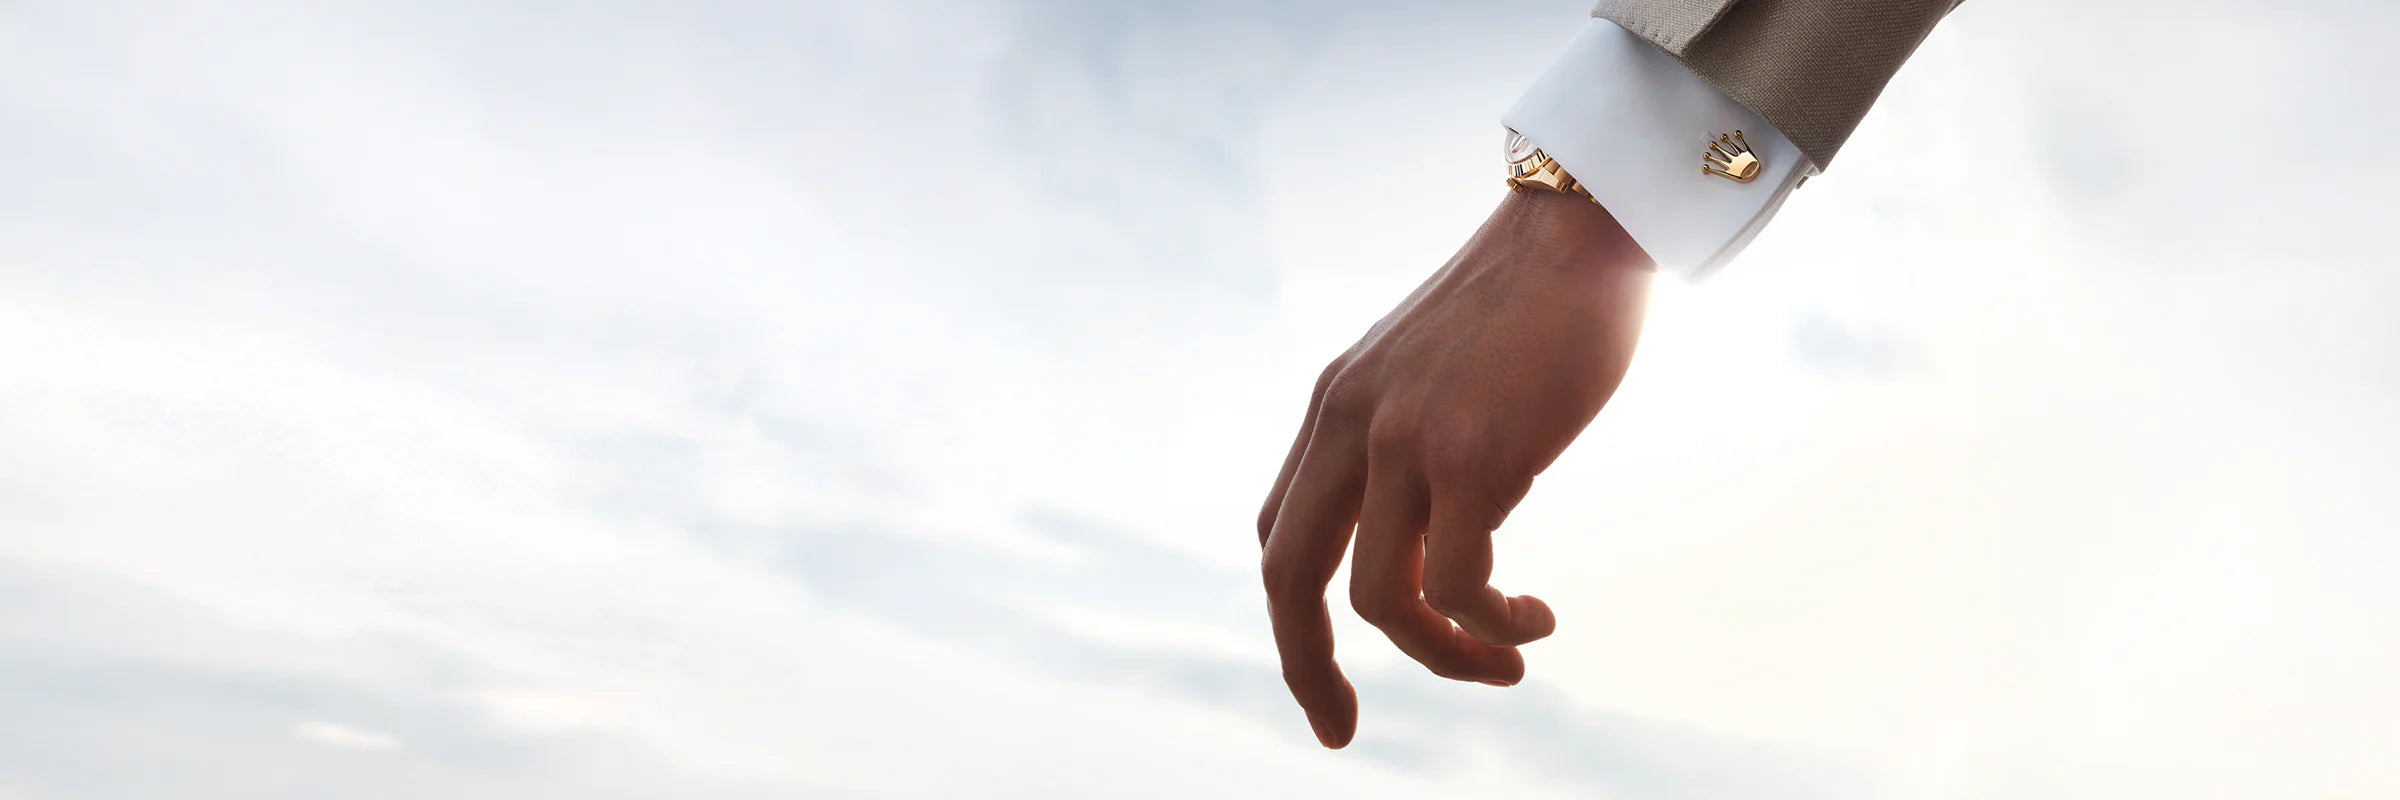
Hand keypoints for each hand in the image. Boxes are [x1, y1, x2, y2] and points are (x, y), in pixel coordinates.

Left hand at [1256, 189, 1653, 747]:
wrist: (1581, 228)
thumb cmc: (1532, 306)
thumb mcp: (1440, 379)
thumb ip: (1420, 452)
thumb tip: (1444, 549)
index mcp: (1335, 406)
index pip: (1282, 530)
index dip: (1295, 610)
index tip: (1332, 668)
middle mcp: (1350, 424)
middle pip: (1287, 576)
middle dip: (1304, 667)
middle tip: (1338, 730)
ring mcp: (1404, 441)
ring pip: (1380, 601)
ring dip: (1441, 656)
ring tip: (1506, 663)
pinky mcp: (1473, 457)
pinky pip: (1456, 585)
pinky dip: (1490, 625)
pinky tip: (1534, 621)